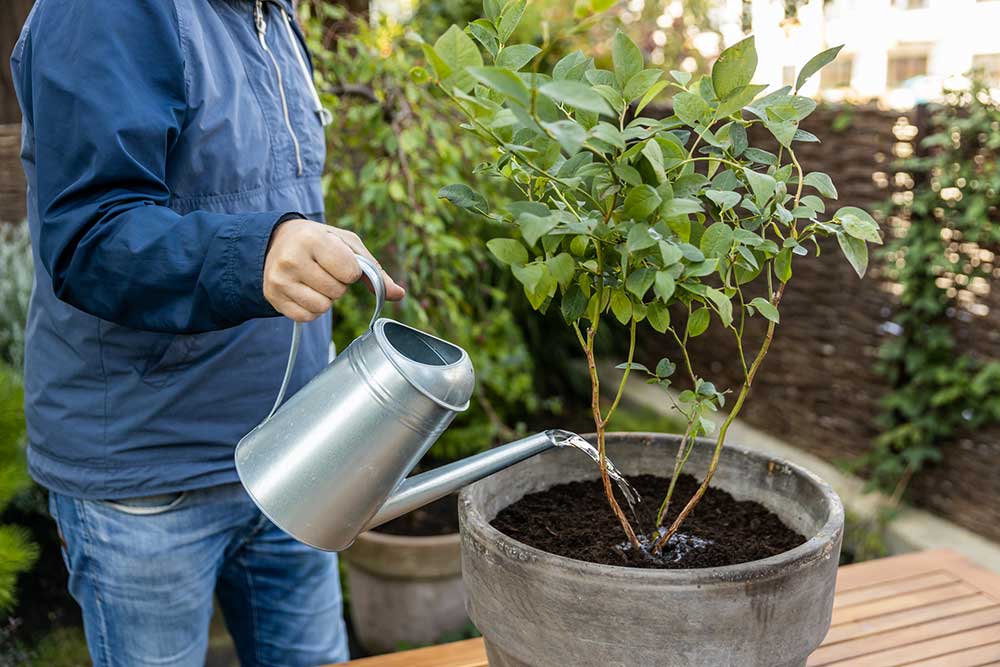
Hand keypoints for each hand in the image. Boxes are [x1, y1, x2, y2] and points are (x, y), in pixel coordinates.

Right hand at [263, 220, 404, 321]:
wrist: (277, 241)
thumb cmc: (321, 241)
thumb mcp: (349, 245)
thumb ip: (375, 271)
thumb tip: (399, 295)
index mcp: (312, 239)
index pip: (350, 272)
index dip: (352, 271)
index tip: (340, 261)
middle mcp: (291, 259)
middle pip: (337, 292)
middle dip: (338, 284)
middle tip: (325, 270)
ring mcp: (279, 280)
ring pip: (322, 307)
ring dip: (326, 298)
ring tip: (315, 280)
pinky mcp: (273, 297)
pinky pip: (307, 317)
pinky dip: (313, 308)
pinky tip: (305, 290)